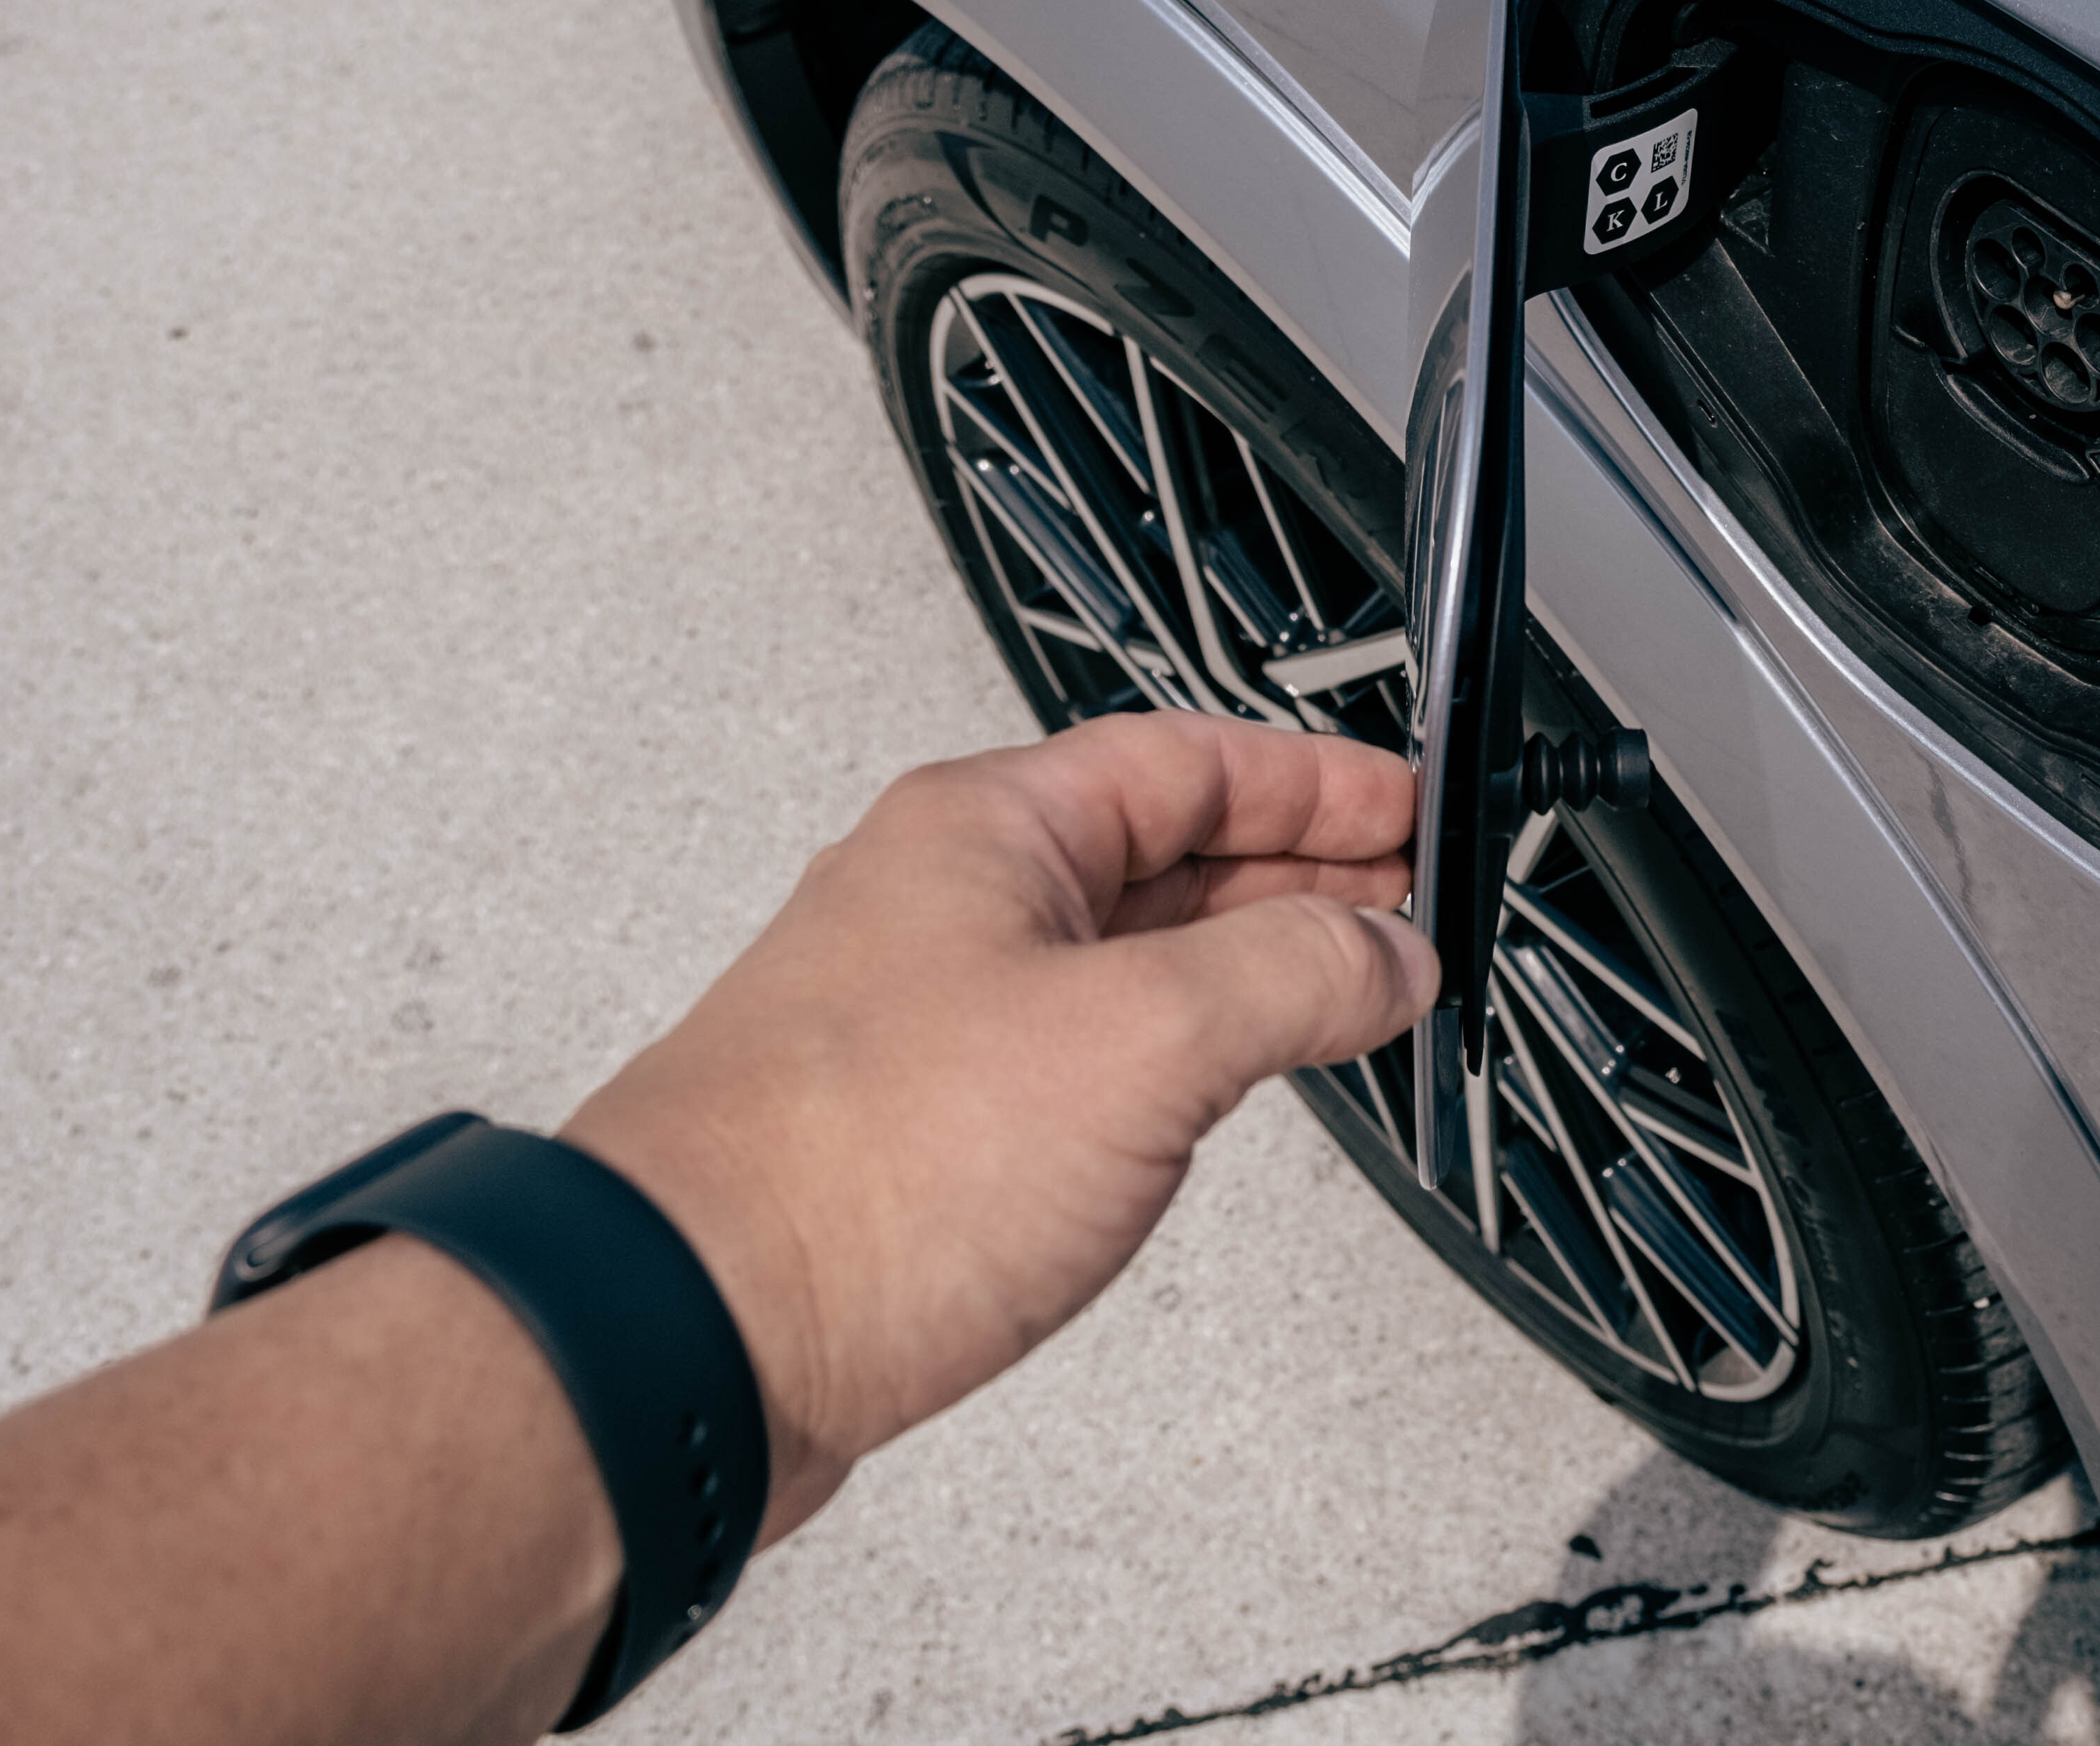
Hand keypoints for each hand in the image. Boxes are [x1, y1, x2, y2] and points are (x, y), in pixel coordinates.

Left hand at [559, 712, 1432, 1537]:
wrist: (689, 1341)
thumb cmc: (859, 1173)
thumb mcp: (1142, 1040)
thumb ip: (1292, 976)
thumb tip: (1385, 951)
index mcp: (985, 831)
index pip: (1191, 759)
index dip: (1319, 783)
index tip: (1411, 813)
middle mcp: (942, 904)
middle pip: (1156, 850)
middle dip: (1293, 873)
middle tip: (1400, 906)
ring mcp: (921, 1019)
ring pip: (1115, 957)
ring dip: (1233, 968)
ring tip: (1336, 996)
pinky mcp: (911, 1132)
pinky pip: (1073, 1054)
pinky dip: (1167, 1056)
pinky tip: (1210, 1098)